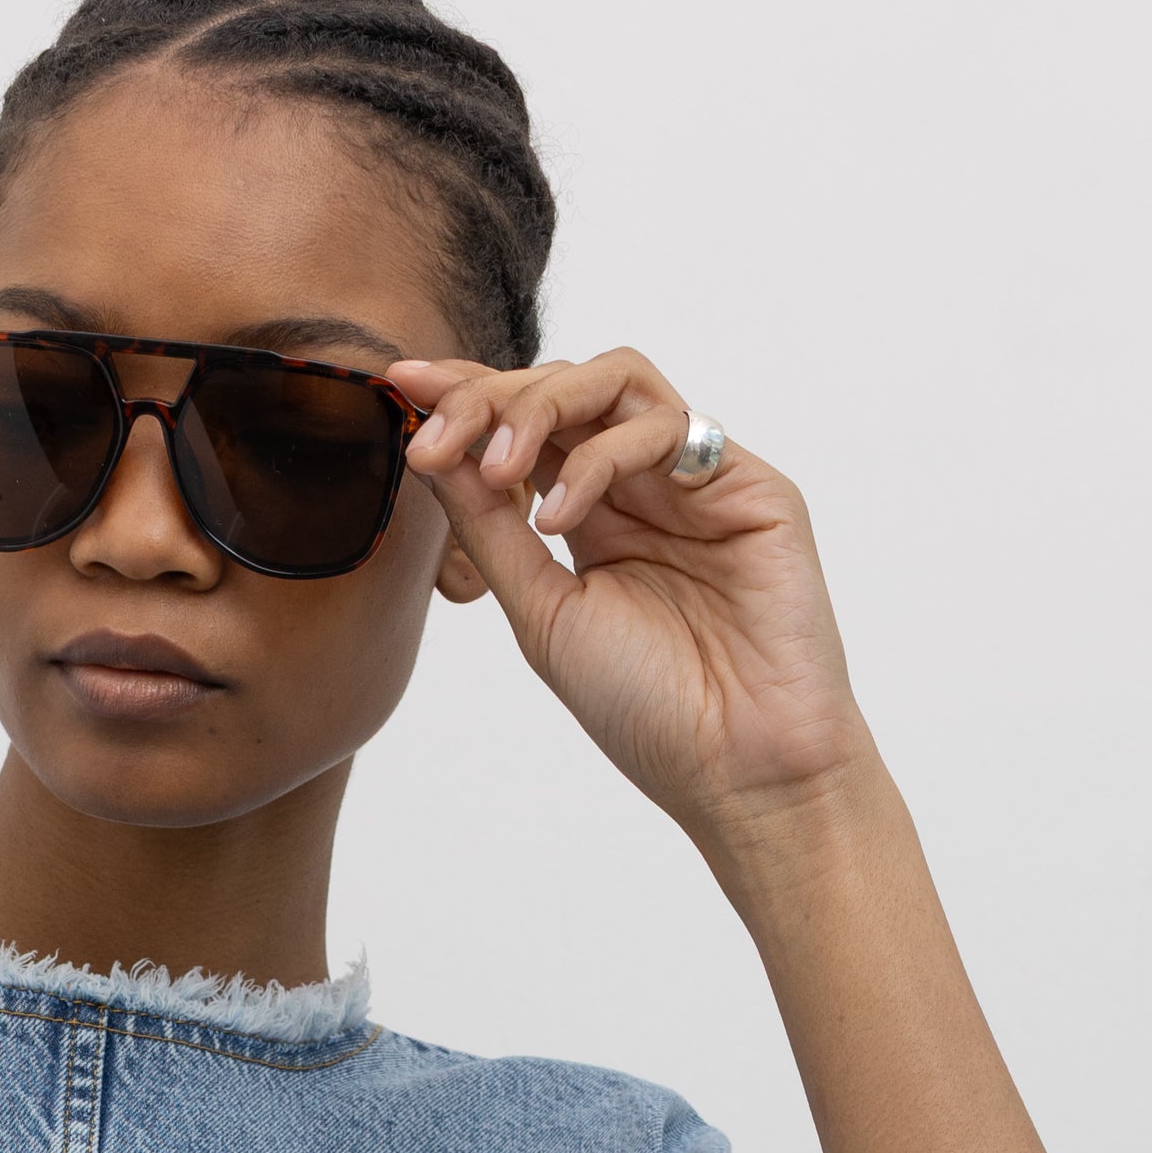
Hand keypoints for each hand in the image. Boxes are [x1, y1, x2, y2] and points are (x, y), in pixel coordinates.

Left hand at [393, 347, 871, 842]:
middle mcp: (645, 487)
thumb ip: (490, 530)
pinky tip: (561, 518)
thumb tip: (431, 451)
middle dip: (489, 397)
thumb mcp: (542, 613)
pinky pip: (669, 428)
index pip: (527, 426)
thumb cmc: (648, 711)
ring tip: (498, 469)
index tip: (400, 388)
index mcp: (595, 516)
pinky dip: (602, 457)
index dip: (466, 396)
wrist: (739, 771)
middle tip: (434, 434)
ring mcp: (697, 481)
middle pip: (564, 386)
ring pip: (617, 381)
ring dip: (542, 407)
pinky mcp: (751, 486)